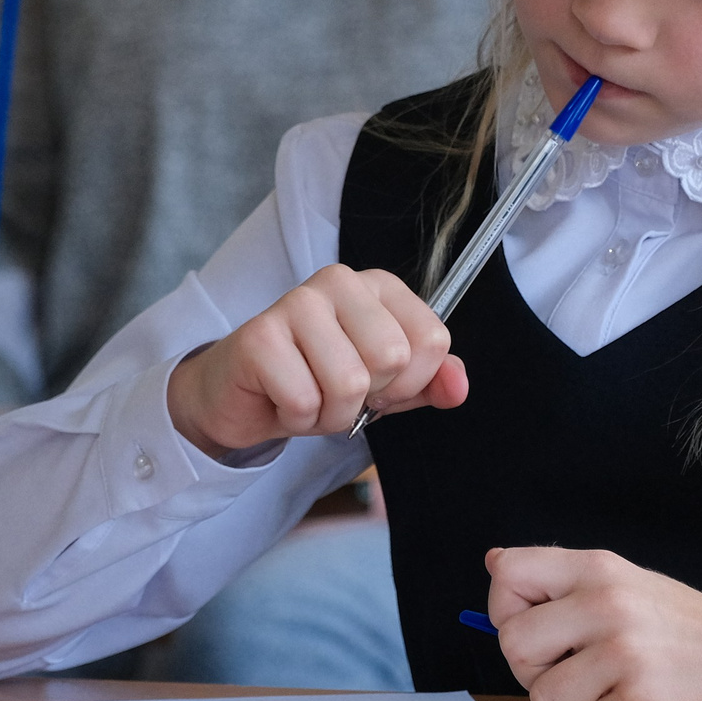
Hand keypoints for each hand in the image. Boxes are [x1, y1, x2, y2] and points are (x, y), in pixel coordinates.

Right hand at [165, 264, 465, 455]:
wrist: (242, 396)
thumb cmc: (315, 381)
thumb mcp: (383, 387)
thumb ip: (428, 383)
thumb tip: (458, 387)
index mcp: (380, 286)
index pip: (432, 341)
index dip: (408, 383)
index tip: (376, 383)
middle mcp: (340, 281)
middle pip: (392, 359)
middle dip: (366, 398)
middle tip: (334, 390)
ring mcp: (296, 302)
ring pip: (349, 384)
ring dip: (329, 413)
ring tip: (307, 395)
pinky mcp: (260, 335)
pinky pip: (304, 400)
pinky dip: (296, 419)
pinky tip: (279, 399)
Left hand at [484, 546, 701, 700]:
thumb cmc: (689, 629)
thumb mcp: (628, 583)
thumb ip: (562, 578)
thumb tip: (492, 563)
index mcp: (598, 569)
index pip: (507, 576)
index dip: (509, 612)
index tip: (546, 630)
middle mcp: (607, 604)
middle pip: (513, 644)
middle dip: (537, 669)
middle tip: (583, 671)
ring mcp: (626, 656)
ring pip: (542, 699)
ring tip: (614, 694)